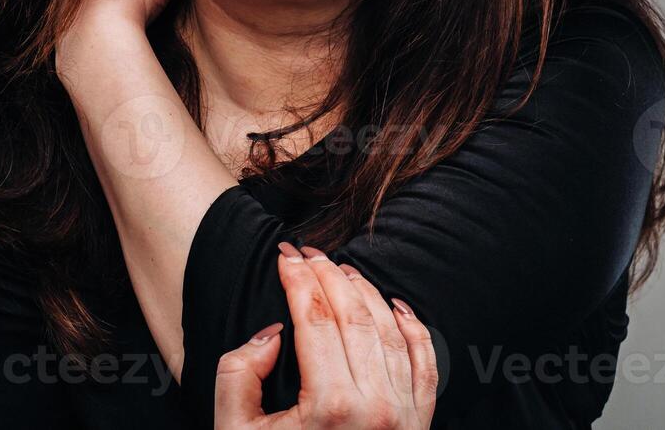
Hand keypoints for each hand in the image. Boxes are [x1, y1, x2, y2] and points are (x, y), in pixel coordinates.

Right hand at [214, 245, 439, 428]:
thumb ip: (238, 375)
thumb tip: (273, 334)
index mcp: (330, 407)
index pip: (315, 317)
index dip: (298, 278)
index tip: (283, 254)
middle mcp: (376, 409)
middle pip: (354, 315)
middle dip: (329, 275)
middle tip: (307, 252)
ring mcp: (405, 419)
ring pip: (391, 331)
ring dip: (366, 292)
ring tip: (342, 270)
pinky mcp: (420, 428)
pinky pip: (426, 365)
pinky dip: (414, 329)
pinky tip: (396, 304)